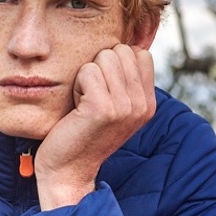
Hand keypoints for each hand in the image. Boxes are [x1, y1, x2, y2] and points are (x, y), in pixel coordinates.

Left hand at [35, 44, 155, 209]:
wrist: (67, 171)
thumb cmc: (82, 134)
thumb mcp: (114, 107)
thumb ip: (125, 81)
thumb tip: (126, 44)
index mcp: (148, 103)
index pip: (139, 53)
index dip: (114, 65)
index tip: (103, 93)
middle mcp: (142, 105)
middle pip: (120, 51)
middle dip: (99, 68)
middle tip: (90, 99)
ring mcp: (126, 107)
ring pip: (104, 57)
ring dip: (86, 76)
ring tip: (84, 103)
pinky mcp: (104, 108)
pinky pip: (87, 71)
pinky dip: (76, 85)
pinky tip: (76, 109)